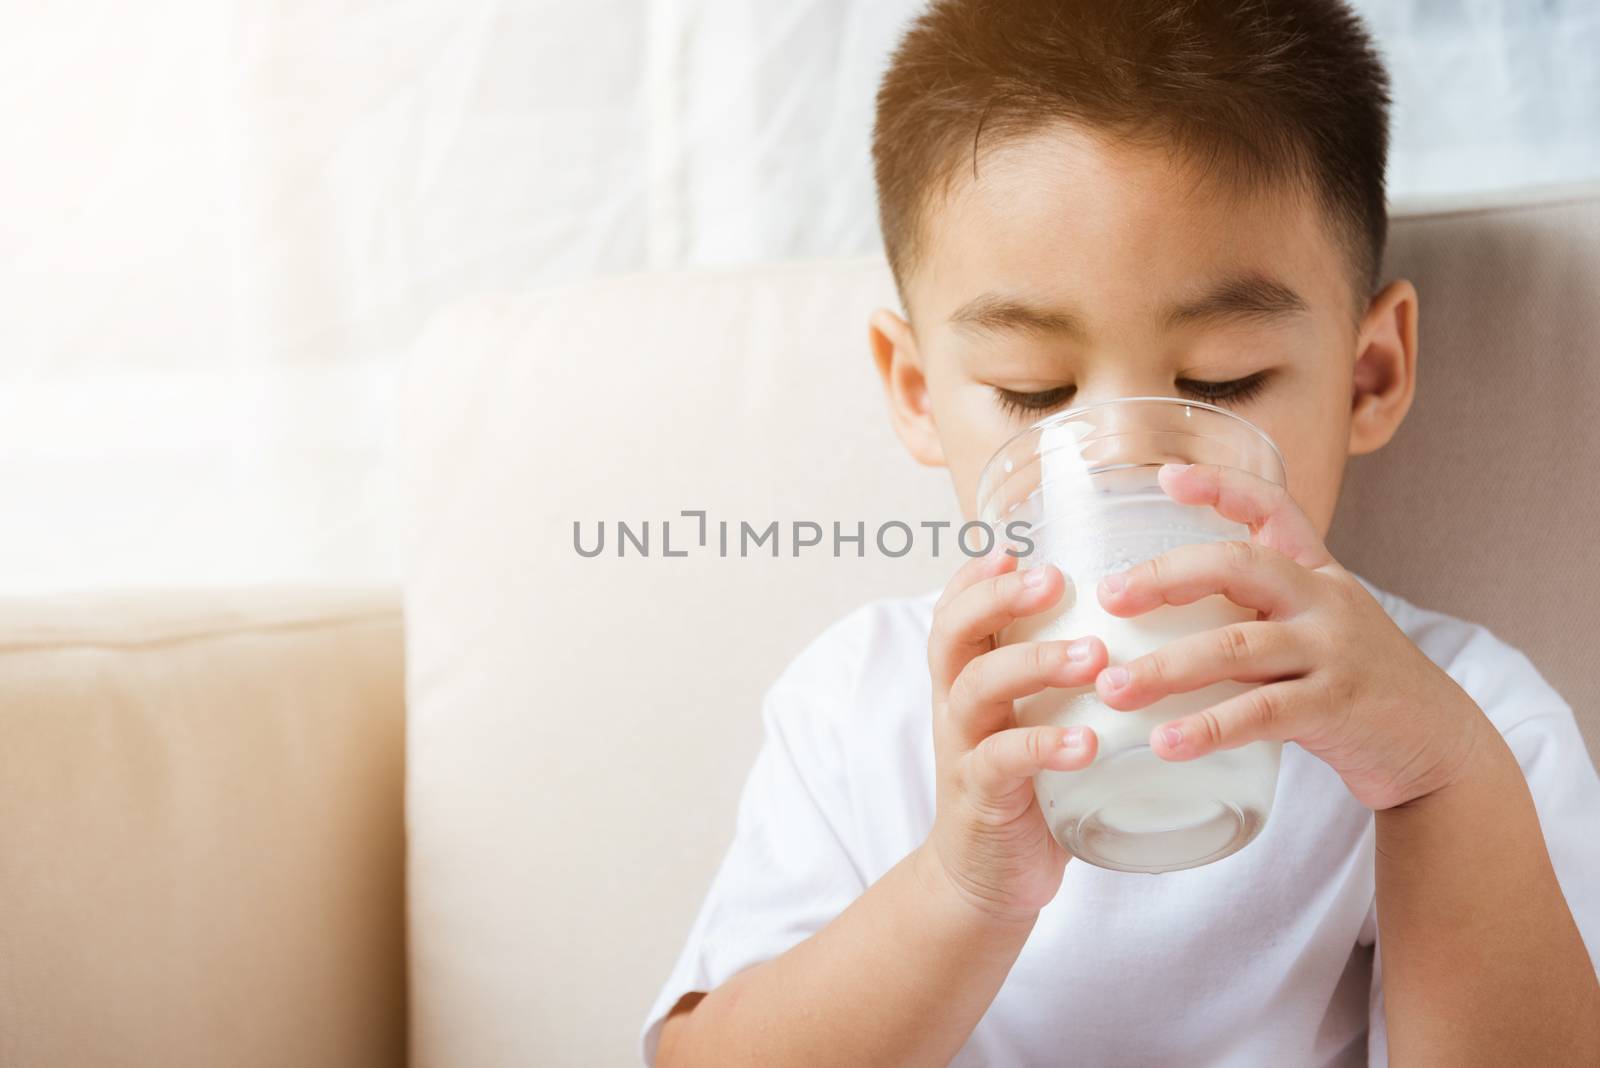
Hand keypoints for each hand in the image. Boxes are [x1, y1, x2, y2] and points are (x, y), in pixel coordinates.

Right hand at [919, 542, 1109, 925]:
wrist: (990, 876)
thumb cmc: (1030, 783)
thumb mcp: (1036, 716)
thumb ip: (1068, 673)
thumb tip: (1152, 617)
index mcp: (968, 675)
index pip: (955, 608)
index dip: (977, 574)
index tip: (1017, 546)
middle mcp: (956, 702)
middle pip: (953, 632)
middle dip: (999, 599)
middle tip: (1055, 581)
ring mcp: (962, 748)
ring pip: (978, 688)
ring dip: (1035, 664)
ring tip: (1093, 656)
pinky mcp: (981, 796)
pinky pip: (1002, 761)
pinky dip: (1043, 747)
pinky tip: (1086, 743)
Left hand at [1091, 462, 1487, 810]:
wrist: (1437, 747)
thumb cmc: (1352, 686)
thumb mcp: (1312, 630)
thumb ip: (1253, 616)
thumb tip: (1152, 619)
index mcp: (1315, 573)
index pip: (1272, 507)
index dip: (1221, 486)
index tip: (1167, 477)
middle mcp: (1325, 600)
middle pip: (1240, 566)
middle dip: (1166, 577)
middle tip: (1108, 598)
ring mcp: (1333, 651)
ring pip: (1237, 647)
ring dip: (1167, 667)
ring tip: (1113, 688)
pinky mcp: (1336, 708)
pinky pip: (1261, 713)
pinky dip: (1208, 728)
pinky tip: (1165, 742)